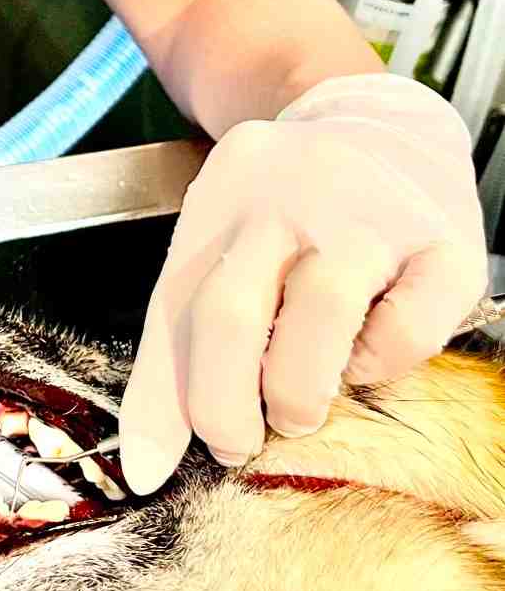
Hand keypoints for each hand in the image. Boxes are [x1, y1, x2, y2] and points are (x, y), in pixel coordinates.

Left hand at [119, 73, 487, 494]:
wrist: (385, 121)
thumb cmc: (291, 205)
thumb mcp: (222, 244)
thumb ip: (180, 343)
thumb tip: (145, 460)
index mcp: (223, 195)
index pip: (175, 303)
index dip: (160, 397)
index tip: (148, 470)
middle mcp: (289, 194)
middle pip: (233, 311)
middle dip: (223, 403)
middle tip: (236, 441)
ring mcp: (371, 213)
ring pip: (319, 319)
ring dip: (298, 390)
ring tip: (298, 406)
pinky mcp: (445, 245)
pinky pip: (405, 331)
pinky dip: (380, 364)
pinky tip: (367, 347)